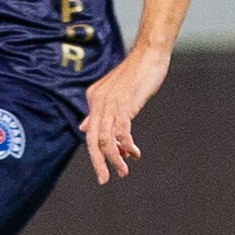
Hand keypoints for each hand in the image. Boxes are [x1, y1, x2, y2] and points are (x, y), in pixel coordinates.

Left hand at [80, 41, 169, 184]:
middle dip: (98, 162)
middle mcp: (98, 102)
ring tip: (123, 171)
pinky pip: (121, 131)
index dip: (98, 151)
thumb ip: (100, 110)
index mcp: (93, 99)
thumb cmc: (136, 73)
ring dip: (114, 159)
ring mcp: (110, 103)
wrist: (149, 54)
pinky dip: (127, 145)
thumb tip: (85, 128)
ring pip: (106, 139)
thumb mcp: (114, 93)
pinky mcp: (125, 104)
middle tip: (104, 179)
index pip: (90, 132)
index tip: (108, 166)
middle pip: (92, 140)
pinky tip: (134, 153)